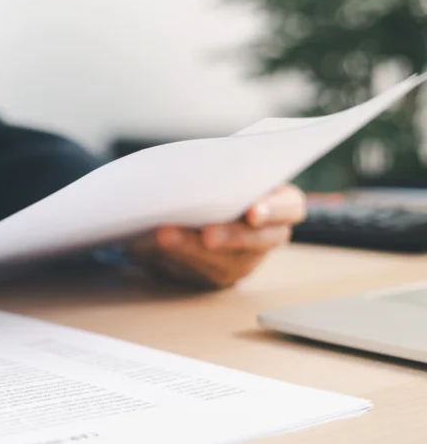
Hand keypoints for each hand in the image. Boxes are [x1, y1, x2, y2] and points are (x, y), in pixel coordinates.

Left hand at [125, 184, 305, 287]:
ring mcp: (243, 261)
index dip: (274, 210)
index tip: (253, 211)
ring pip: (224, 263)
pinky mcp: (215, 276)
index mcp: (280, 203)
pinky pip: (197, 274)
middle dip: (231, 237)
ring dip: (191, 249)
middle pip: (258, 242)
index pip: (290, 207)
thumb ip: (222, 171)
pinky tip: (152, 244)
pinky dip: (173, 258)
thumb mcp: (225, 170)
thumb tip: (191, 167)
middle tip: (208, 234)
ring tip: (164, 235)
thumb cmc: (215, 181)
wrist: (194, 209)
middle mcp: (267, 236)